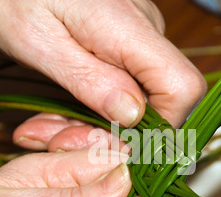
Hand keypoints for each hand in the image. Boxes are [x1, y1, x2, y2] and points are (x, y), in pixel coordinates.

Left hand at [0, 0, 206, 128]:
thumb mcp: (38, 42)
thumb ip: (88, 79)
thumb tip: (133, 115)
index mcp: (127, 28)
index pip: (183, 87)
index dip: (164, 126)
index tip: (121, 145)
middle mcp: (145, 30)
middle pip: (161, 101)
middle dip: (116, 133)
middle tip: (61, 140)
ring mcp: (139, 36)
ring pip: (140, 99)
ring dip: (99, 123)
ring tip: (51, 127)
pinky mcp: (127, 42)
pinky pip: (126, 86)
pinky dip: (97, 106)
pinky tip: (64, 110)